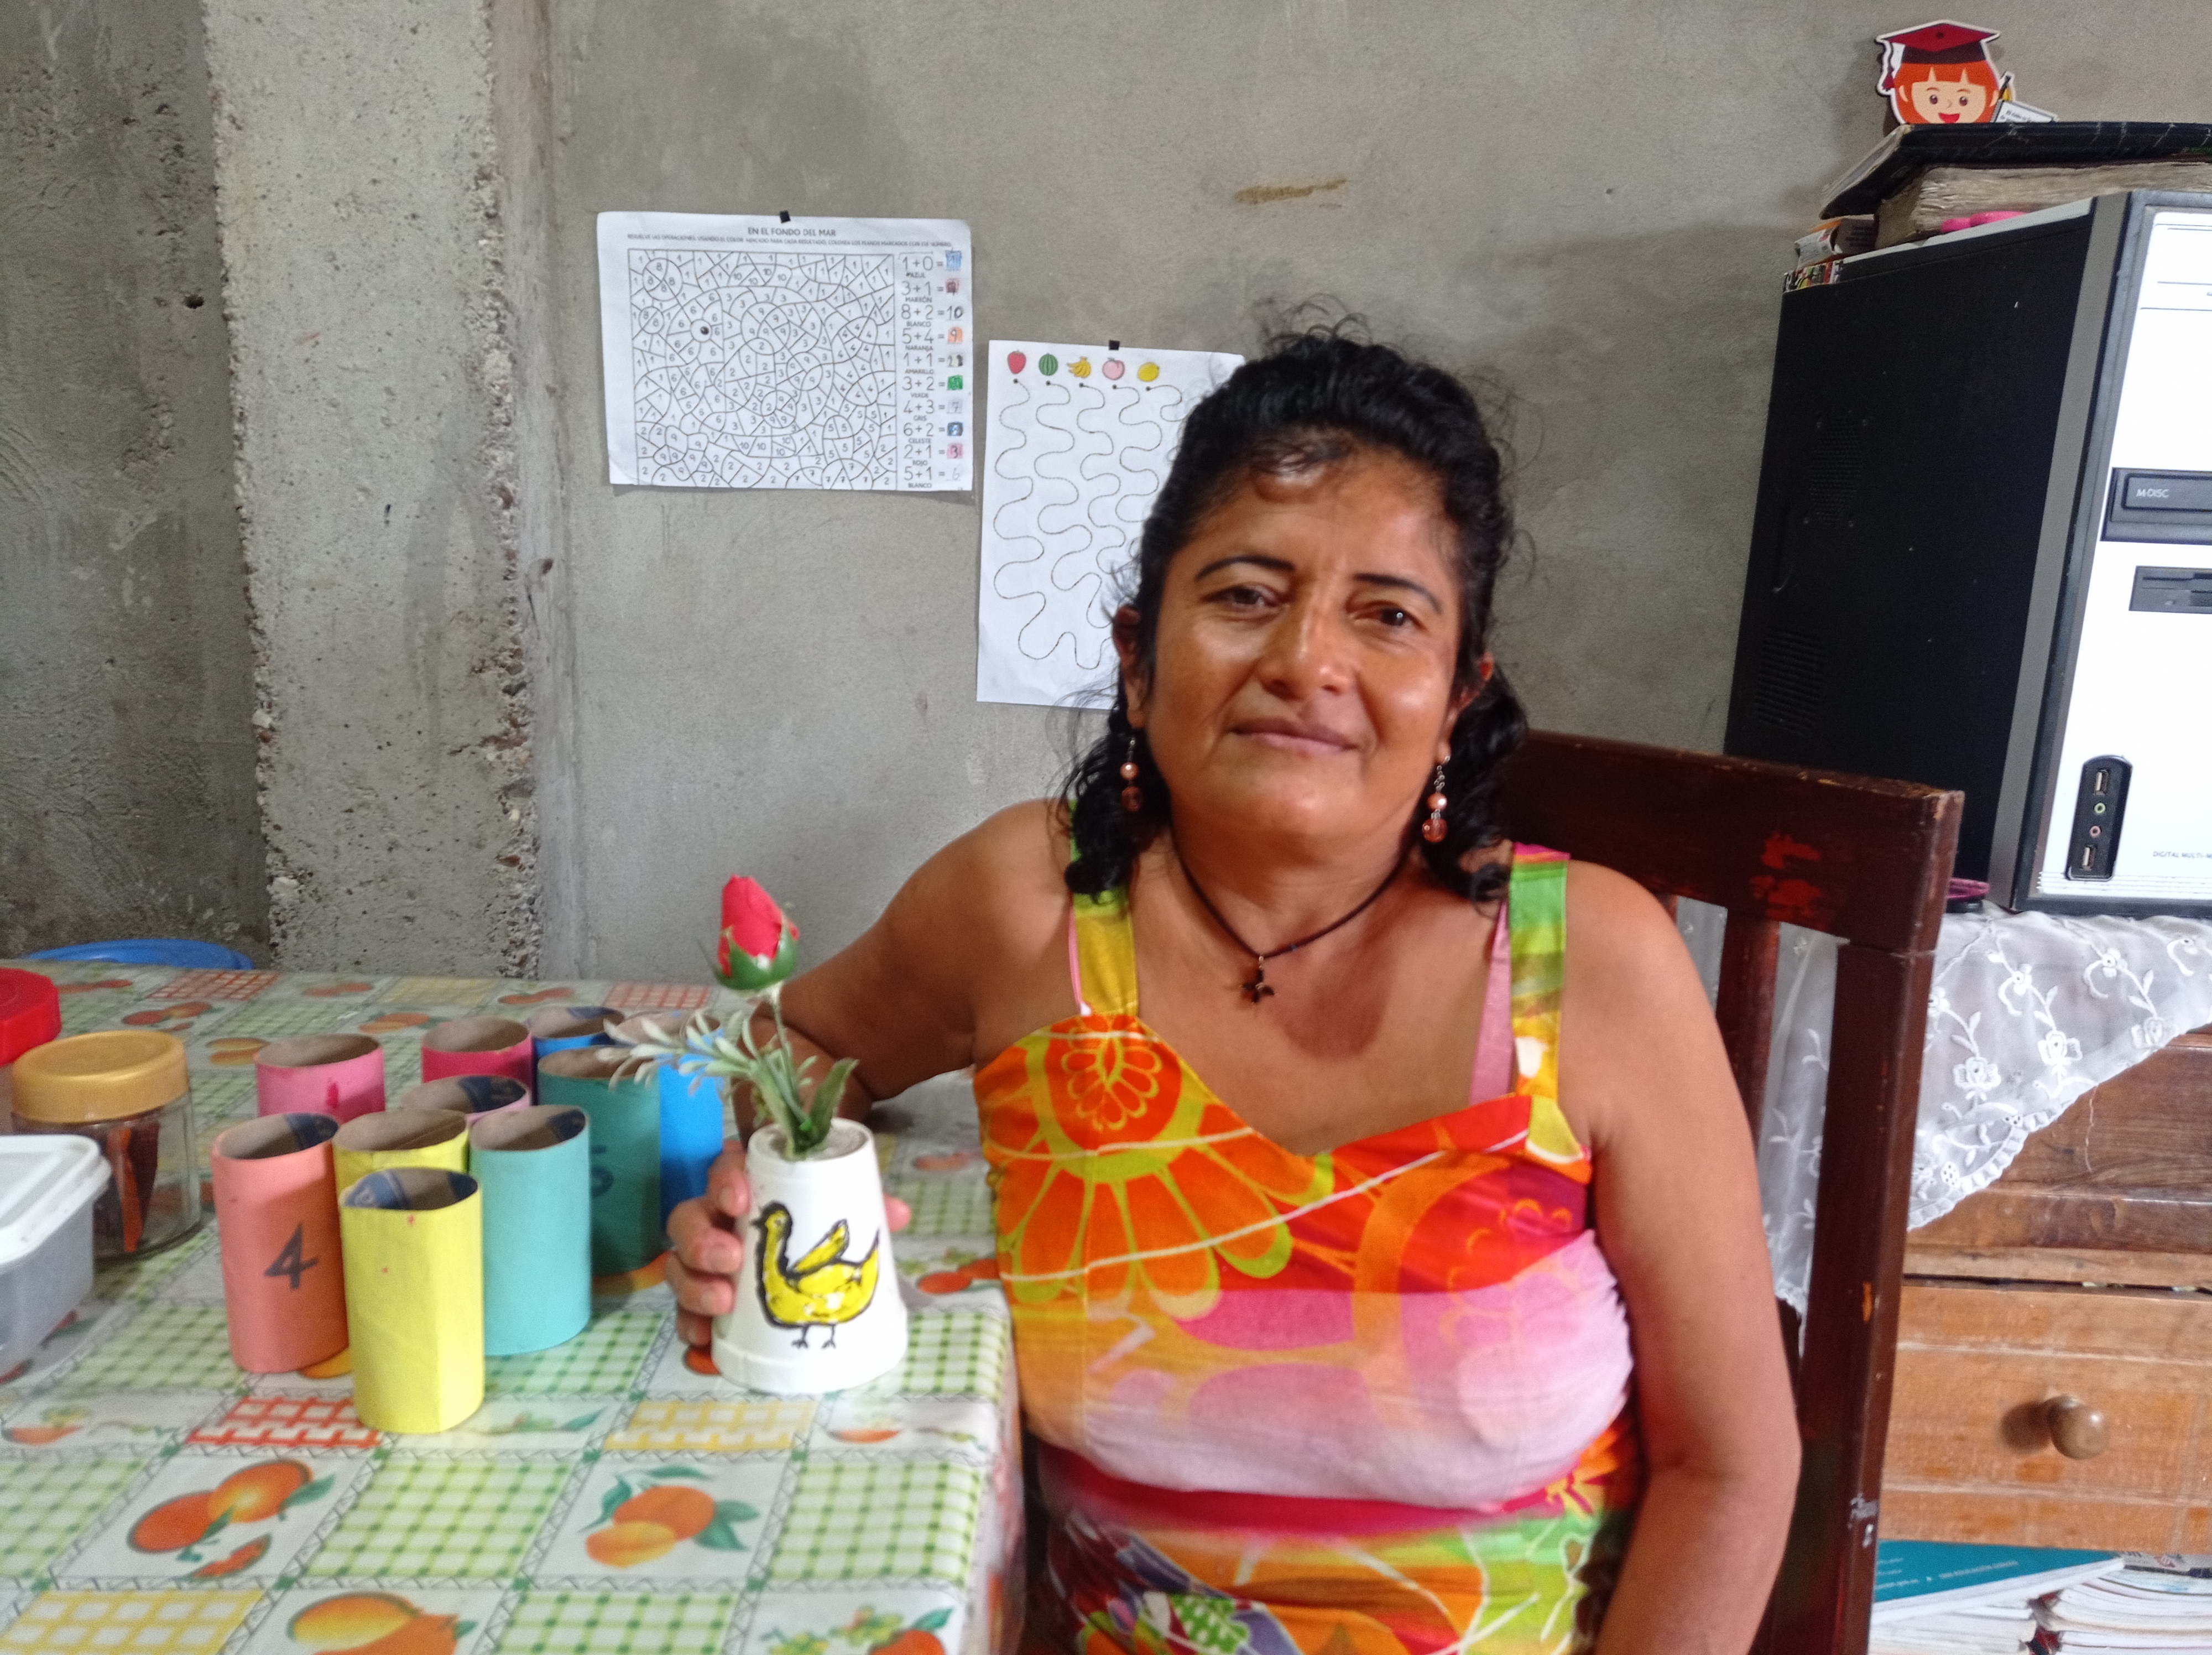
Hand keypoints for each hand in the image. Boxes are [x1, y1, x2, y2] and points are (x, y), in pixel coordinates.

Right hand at [666, 1139, 913, 1349]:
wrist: (815, 1285)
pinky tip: (702, 1342)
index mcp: (749, 1190)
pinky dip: (690, 1327)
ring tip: (723, 1304)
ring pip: (679, 1266)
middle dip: (702, 1240)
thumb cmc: (821, 1232)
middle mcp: (717, 1221)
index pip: (724, 1169)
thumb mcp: (845, 1215)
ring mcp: (704, 1263)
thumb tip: (897, 1214)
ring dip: (694, 1285)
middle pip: (687, 1220)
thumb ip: (869, 1208)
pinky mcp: (702, 1301)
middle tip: (732, 1261)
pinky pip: (683, 1313)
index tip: (740, 1201)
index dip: (725, 1180)